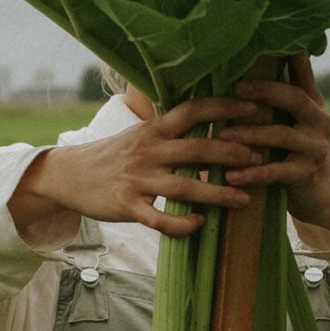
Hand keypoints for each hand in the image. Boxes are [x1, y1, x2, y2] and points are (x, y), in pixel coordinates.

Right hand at [7, 96, 260, 243]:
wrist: (69, 175)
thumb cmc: (115, 155)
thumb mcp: (142, 134)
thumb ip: (173, 129)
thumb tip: (215, 120)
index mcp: (154, 129)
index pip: (194, 110)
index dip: (225, 106)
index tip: (256, 106)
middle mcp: (148, 151)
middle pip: (196, 149)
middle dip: (232, 153)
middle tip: (261, 157)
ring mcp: (138, 179)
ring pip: (184, 187)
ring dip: (217, 194)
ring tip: (244, 200)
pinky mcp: (127, 206)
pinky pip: (158, 219)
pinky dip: (181, 224)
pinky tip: (200, 224)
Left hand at [218, 56, 329, 243]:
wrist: (316, 194)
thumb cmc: (289, 151)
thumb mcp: (287, 121)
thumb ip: (271, 99)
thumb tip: (238, 68)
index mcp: (311, 102)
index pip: (301, 71)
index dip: (289, 53)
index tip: (268, 38)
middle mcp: (319, 119)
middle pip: (294, 97)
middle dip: (264, 90)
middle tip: (236, 89)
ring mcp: (315, 146)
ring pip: (282, 134)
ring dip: (250, 134)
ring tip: (223, 136)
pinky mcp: (307, 173)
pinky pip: (278, 171)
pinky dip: (253, 173)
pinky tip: (232, 176)